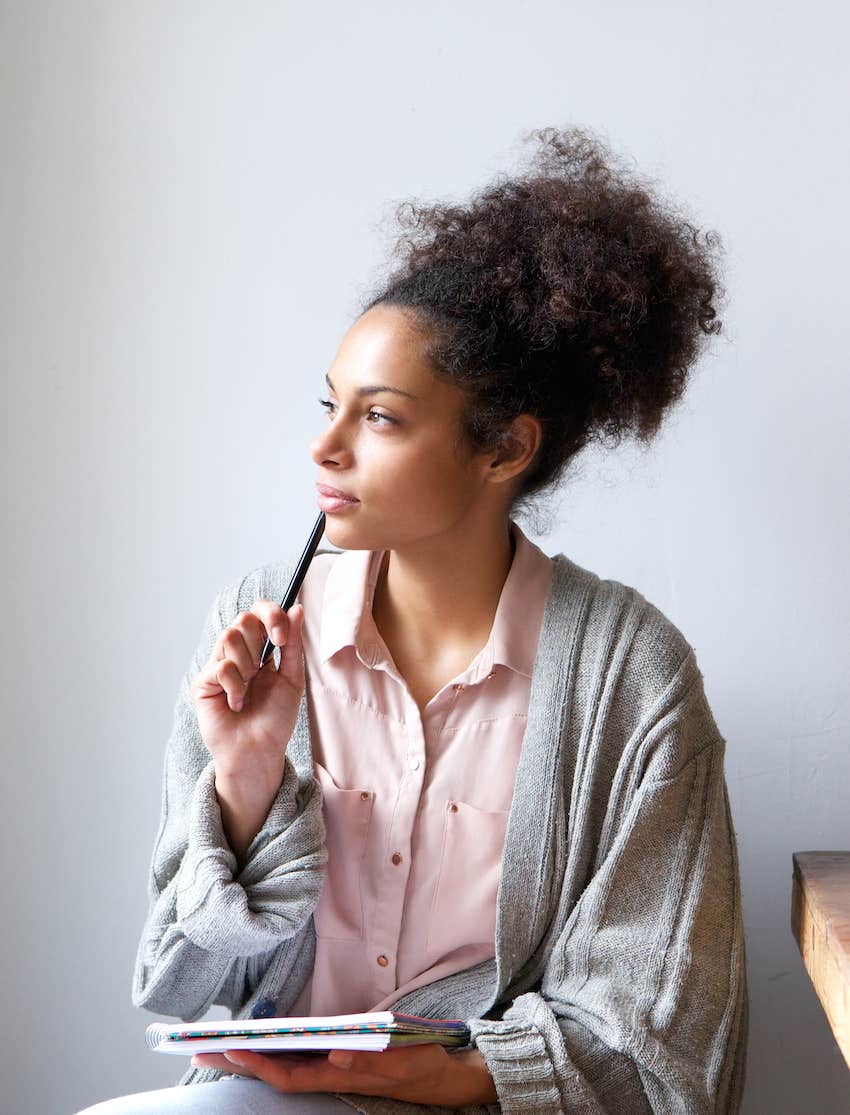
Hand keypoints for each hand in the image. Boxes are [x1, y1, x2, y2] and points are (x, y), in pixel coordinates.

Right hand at [190, 599, 304, 791]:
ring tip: (250, 688)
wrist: (259, 751)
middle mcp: (236, 653)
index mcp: (259, 648)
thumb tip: (296, 608)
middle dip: (259, 641)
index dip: (270, 614)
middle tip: (264, 667)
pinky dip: (235, 686)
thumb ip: (293, 644)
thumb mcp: (292, 677)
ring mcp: (217, 665)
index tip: (281, 637)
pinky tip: (237, 703)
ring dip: (248, 665)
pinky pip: (221, 666)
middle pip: (243, 618)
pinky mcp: (203, 682)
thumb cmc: (275, 718)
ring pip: (229, 636)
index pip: (258, 612)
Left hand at [190, 1044, 497, 1106]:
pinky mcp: (336, 1060)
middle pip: (275, 1071)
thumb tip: (335, 1053)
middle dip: (238, 1061)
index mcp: (339, 1075)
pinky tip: (256, 1042)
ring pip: (282, 1066)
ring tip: (216, 1043)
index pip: (289, 1075)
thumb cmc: (418, 1063)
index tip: (231, 1048)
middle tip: (200, 1047)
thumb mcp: (401, 1059)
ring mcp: (330, 1069)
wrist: (440, 1075)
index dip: (259, 1064)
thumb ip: (369, 1059)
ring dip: (249, 1056)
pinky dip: (272, 1051)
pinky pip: (296, 1059)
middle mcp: (328, 1074)